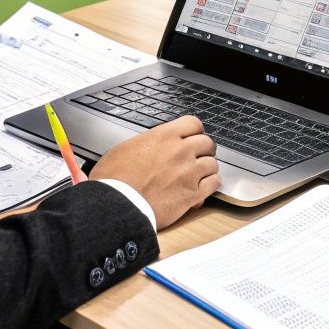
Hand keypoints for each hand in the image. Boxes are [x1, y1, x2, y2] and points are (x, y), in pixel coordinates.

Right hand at [90, 116, 219, 228]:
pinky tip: (201, 188)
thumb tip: (152, 143)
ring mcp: (189, 172)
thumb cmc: (114, 180)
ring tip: (198, 175)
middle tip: (196, 157)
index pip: (193, 123)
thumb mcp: (125, 148)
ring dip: (207, 169)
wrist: (117, 205)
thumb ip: (147, 142)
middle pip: (207, 142)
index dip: (193, 132)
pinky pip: (214, 183)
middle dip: (203, 150)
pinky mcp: (192, 193)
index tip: (191, 138)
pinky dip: (210, 185)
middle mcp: (180, 151)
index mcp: (163, 136)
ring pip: (213, 164)